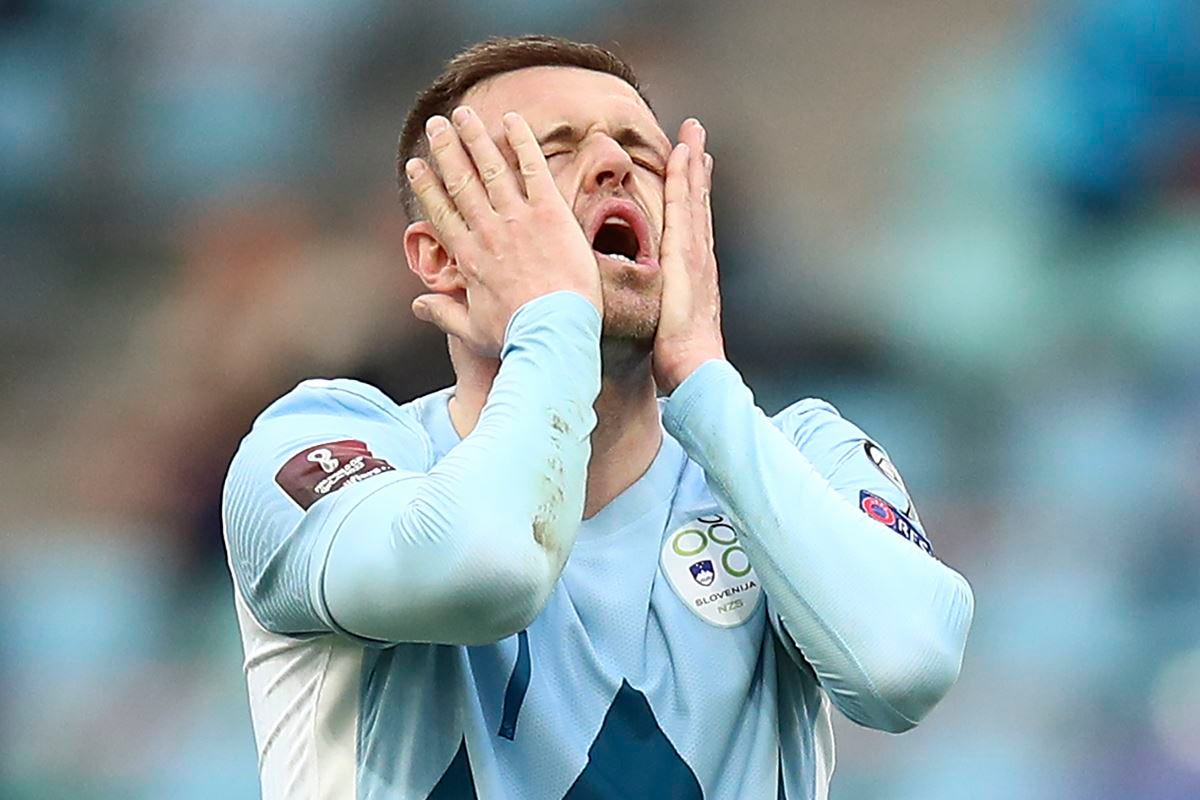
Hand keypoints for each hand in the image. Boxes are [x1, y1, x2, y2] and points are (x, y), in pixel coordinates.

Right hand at [405, 107, 601, 356]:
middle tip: (436, 125)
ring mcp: (518, 219)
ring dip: (475, 138)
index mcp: (468, 257)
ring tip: (463, 114)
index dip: (427, 186)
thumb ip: (443, 314)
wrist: (553, 333)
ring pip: (491, 168)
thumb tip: (418, 305)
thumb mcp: (472, 331)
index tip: (416, 165)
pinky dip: (522, 142)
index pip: (441, 212)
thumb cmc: (516, 337)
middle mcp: (487, 231)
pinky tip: (513, 120)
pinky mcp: (549, 213)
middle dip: (446, 150)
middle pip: (461, 182)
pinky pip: (533, 168)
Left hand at [653, 119, 724, 393]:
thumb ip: (659, 314)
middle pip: (697, 204)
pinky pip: (685, 207)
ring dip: (693, 163)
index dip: (691, 197)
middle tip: (696, 136)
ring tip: (693, 134)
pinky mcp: (688, 253)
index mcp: (693, 275)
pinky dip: (686, 179)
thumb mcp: (666, 330)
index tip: (690, 170)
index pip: (691, 227)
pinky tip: (684, 156)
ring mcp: (697, 253)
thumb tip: (644, 312)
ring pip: (694, 198)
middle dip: (696, 169)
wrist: (696, 370)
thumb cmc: (677, 360)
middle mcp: (699, 259)